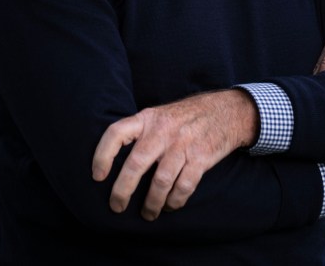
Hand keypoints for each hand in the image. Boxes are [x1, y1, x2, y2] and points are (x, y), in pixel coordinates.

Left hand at [92, 89, 257, 220]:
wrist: (226, 111)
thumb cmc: (186, 117)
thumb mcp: (159, 115)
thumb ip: (141, 132)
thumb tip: (115, 161)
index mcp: (148, 118)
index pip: (116, 133)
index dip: (102, 155)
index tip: (97, 176)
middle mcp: (163, 131)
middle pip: (135, 164)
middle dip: (122, 190)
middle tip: (117, 206)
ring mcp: (183, 145)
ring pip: (160, 182)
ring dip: (151, 203)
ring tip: (147, 213)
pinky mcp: (201, 158)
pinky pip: (183, 187)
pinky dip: (174, 201)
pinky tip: (169, 206)